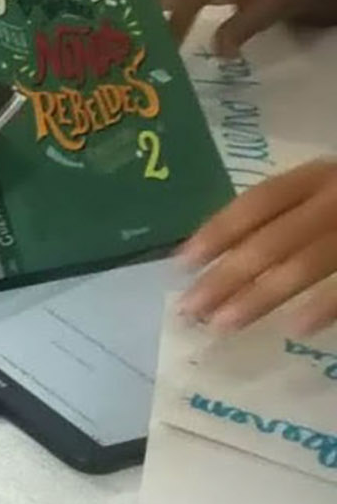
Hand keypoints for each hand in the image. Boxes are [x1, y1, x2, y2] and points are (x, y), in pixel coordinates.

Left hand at [177, 158, 336, 332]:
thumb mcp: (328, 193)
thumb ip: (289, 216)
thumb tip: (218, 258)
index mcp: (322, 175)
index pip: (260, 202)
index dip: (219, 230)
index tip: (182, 262)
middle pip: (273, 238)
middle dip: (226, 276)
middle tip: (189, 310)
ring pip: (307, 262)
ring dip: (260, 296)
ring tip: (223, 325)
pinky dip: (327, 304)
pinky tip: (296, 328)